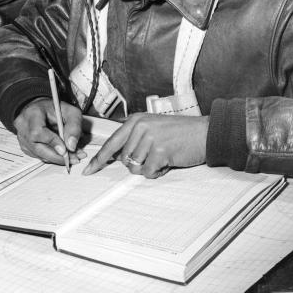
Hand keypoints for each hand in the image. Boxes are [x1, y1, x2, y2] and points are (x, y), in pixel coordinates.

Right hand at [14, 98, 85, 164]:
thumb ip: (73, 126)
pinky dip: (53, 157)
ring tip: (73, 156)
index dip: (52, 142)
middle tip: (75, 158)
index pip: (38, 132)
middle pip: (37, 148)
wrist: (40, 109)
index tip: (65, 150)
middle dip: (58, 156)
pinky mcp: (25, 147)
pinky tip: (64, 155)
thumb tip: (71, 146)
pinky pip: (39, 156)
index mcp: (32, 113)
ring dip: (58, 158)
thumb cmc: (54, 109)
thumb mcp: (70, 111)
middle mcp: (23, 127)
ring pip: (40, 155)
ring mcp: (22, 138)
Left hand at [83, 113, 208, 178]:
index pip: (112, 143)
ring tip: (163, 156)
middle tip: (155, 155)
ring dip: (149, 168)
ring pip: (135, 167)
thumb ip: (135, 138)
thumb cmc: (180, 132)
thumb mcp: (153, 127)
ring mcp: (150, 138)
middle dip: (137, 163)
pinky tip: (168, 161)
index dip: (99, 159)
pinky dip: (158, 172)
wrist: (204, 132)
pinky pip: (148, 172)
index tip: (88, 170)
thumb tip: (119, 157)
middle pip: (123, 159)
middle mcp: (140, 127)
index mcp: (136, 120)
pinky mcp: (160, 151)